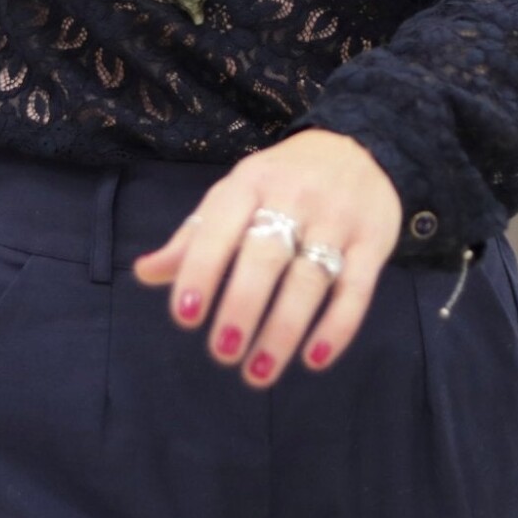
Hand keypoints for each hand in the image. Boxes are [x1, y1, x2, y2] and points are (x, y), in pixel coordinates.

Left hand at [132, 128, 402, 386]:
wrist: (358, 147)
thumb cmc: (281, 181)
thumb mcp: (235, 194)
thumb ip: (194, 237)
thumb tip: (144, 272)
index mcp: (250, 182)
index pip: (220, 227)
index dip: (201, 271)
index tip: (185, 316)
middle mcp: (294, 196)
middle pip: (265, 257)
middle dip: (241, 308)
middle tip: (222, 352)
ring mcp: (337, 219)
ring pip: (309, 279)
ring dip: (283, 330)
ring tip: (257, 371)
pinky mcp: (373, 242)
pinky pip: (356, 290)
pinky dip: (337, 327)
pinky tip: (314, 358)